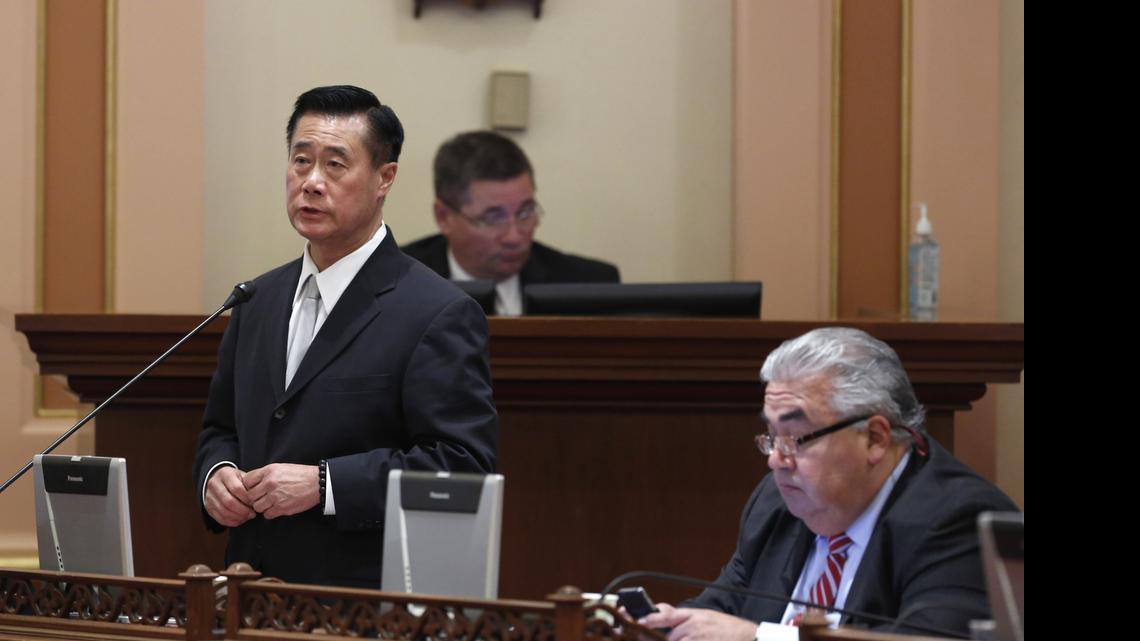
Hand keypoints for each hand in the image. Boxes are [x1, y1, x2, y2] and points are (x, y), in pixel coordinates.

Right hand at [204, 465, 255, 526]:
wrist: (217, 479)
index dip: (247, 498)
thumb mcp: (242, 476)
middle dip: (243, 510)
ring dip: (238, 517)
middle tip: (252, 513)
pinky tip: (240, 520)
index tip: (255, 503)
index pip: (237, 488)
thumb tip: (258, 497)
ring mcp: (209, 496)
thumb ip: (249, 484)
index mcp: (225, 474)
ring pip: (223, 511)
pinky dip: (231, 521)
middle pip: (229, 501)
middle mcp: (214, 484)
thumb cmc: (234, 479)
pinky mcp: (208, 507)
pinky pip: (219, 517)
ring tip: (247, 517)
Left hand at [242, 463, 319, 518]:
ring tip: (270, 503)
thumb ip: (265, 474)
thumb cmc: (300, 475)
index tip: (254, 489)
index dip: (249, 486)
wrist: (317, 483)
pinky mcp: (282, 508)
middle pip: (250, 496)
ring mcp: (275, 496)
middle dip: (255, 498)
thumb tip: (252, 484)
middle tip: (262, 497)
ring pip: (257, 507)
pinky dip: (270, 513)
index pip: (247, 481)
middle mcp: (270, 483)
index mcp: (269, 471)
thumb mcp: (281, 467)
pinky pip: (267, 514)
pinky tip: (277, 507)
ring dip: (262, 506)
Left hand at [640, 604, 756, 640]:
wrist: (748, 636)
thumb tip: (659, 615)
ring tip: (685, 636)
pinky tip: (688, 640)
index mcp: (692, 615)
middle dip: (655, 640)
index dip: (649, 619)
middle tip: (643, 637)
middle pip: (666, 637)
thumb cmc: (724, 627)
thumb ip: (680, 618)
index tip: (637, 622)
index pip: (665, 615)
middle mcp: (694, 627)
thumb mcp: (702, 615)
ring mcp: (698, 639)